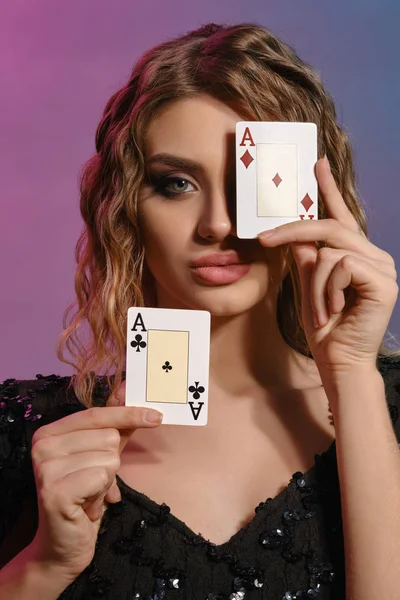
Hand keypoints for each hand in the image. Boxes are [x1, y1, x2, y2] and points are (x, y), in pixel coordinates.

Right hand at [28, 382, 161, 581]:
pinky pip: (102, 477)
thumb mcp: (100, 455)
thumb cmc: (83, 497)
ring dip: (106, 481)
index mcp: (50, 432)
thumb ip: (113, 425)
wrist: (62, 546)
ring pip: (109, 458)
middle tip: (92, 483)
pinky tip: (87, 506)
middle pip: (108, 436)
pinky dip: (102, 493)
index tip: (156, 416)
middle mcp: (43, 445)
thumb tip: (126, 390)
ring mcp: (46, 467)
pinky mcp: (55, 490)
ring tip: (89, 495)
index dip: (128, 414)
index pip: (96, 414)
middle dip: (110, 463)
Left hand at [259, 157, 397, 376]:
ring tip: (320, 310)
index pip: (342, 216)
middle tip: (263, 239)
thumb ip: (306, 257)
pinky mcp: (384, 282)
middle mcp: (375, 257)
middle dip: (293, 231)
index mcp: (357, 256)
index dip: (329, 189)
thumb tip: (296, 233)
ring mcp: (384, 269)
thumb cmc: (324, 328)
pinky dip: (326, 290)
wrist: (338, 363)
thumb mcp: (308, 285)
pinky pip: (340, 266)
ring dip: (314, 284)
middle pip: (331, 226)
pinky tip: (334, 310)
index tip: (318, 164)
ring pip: (331, 250)